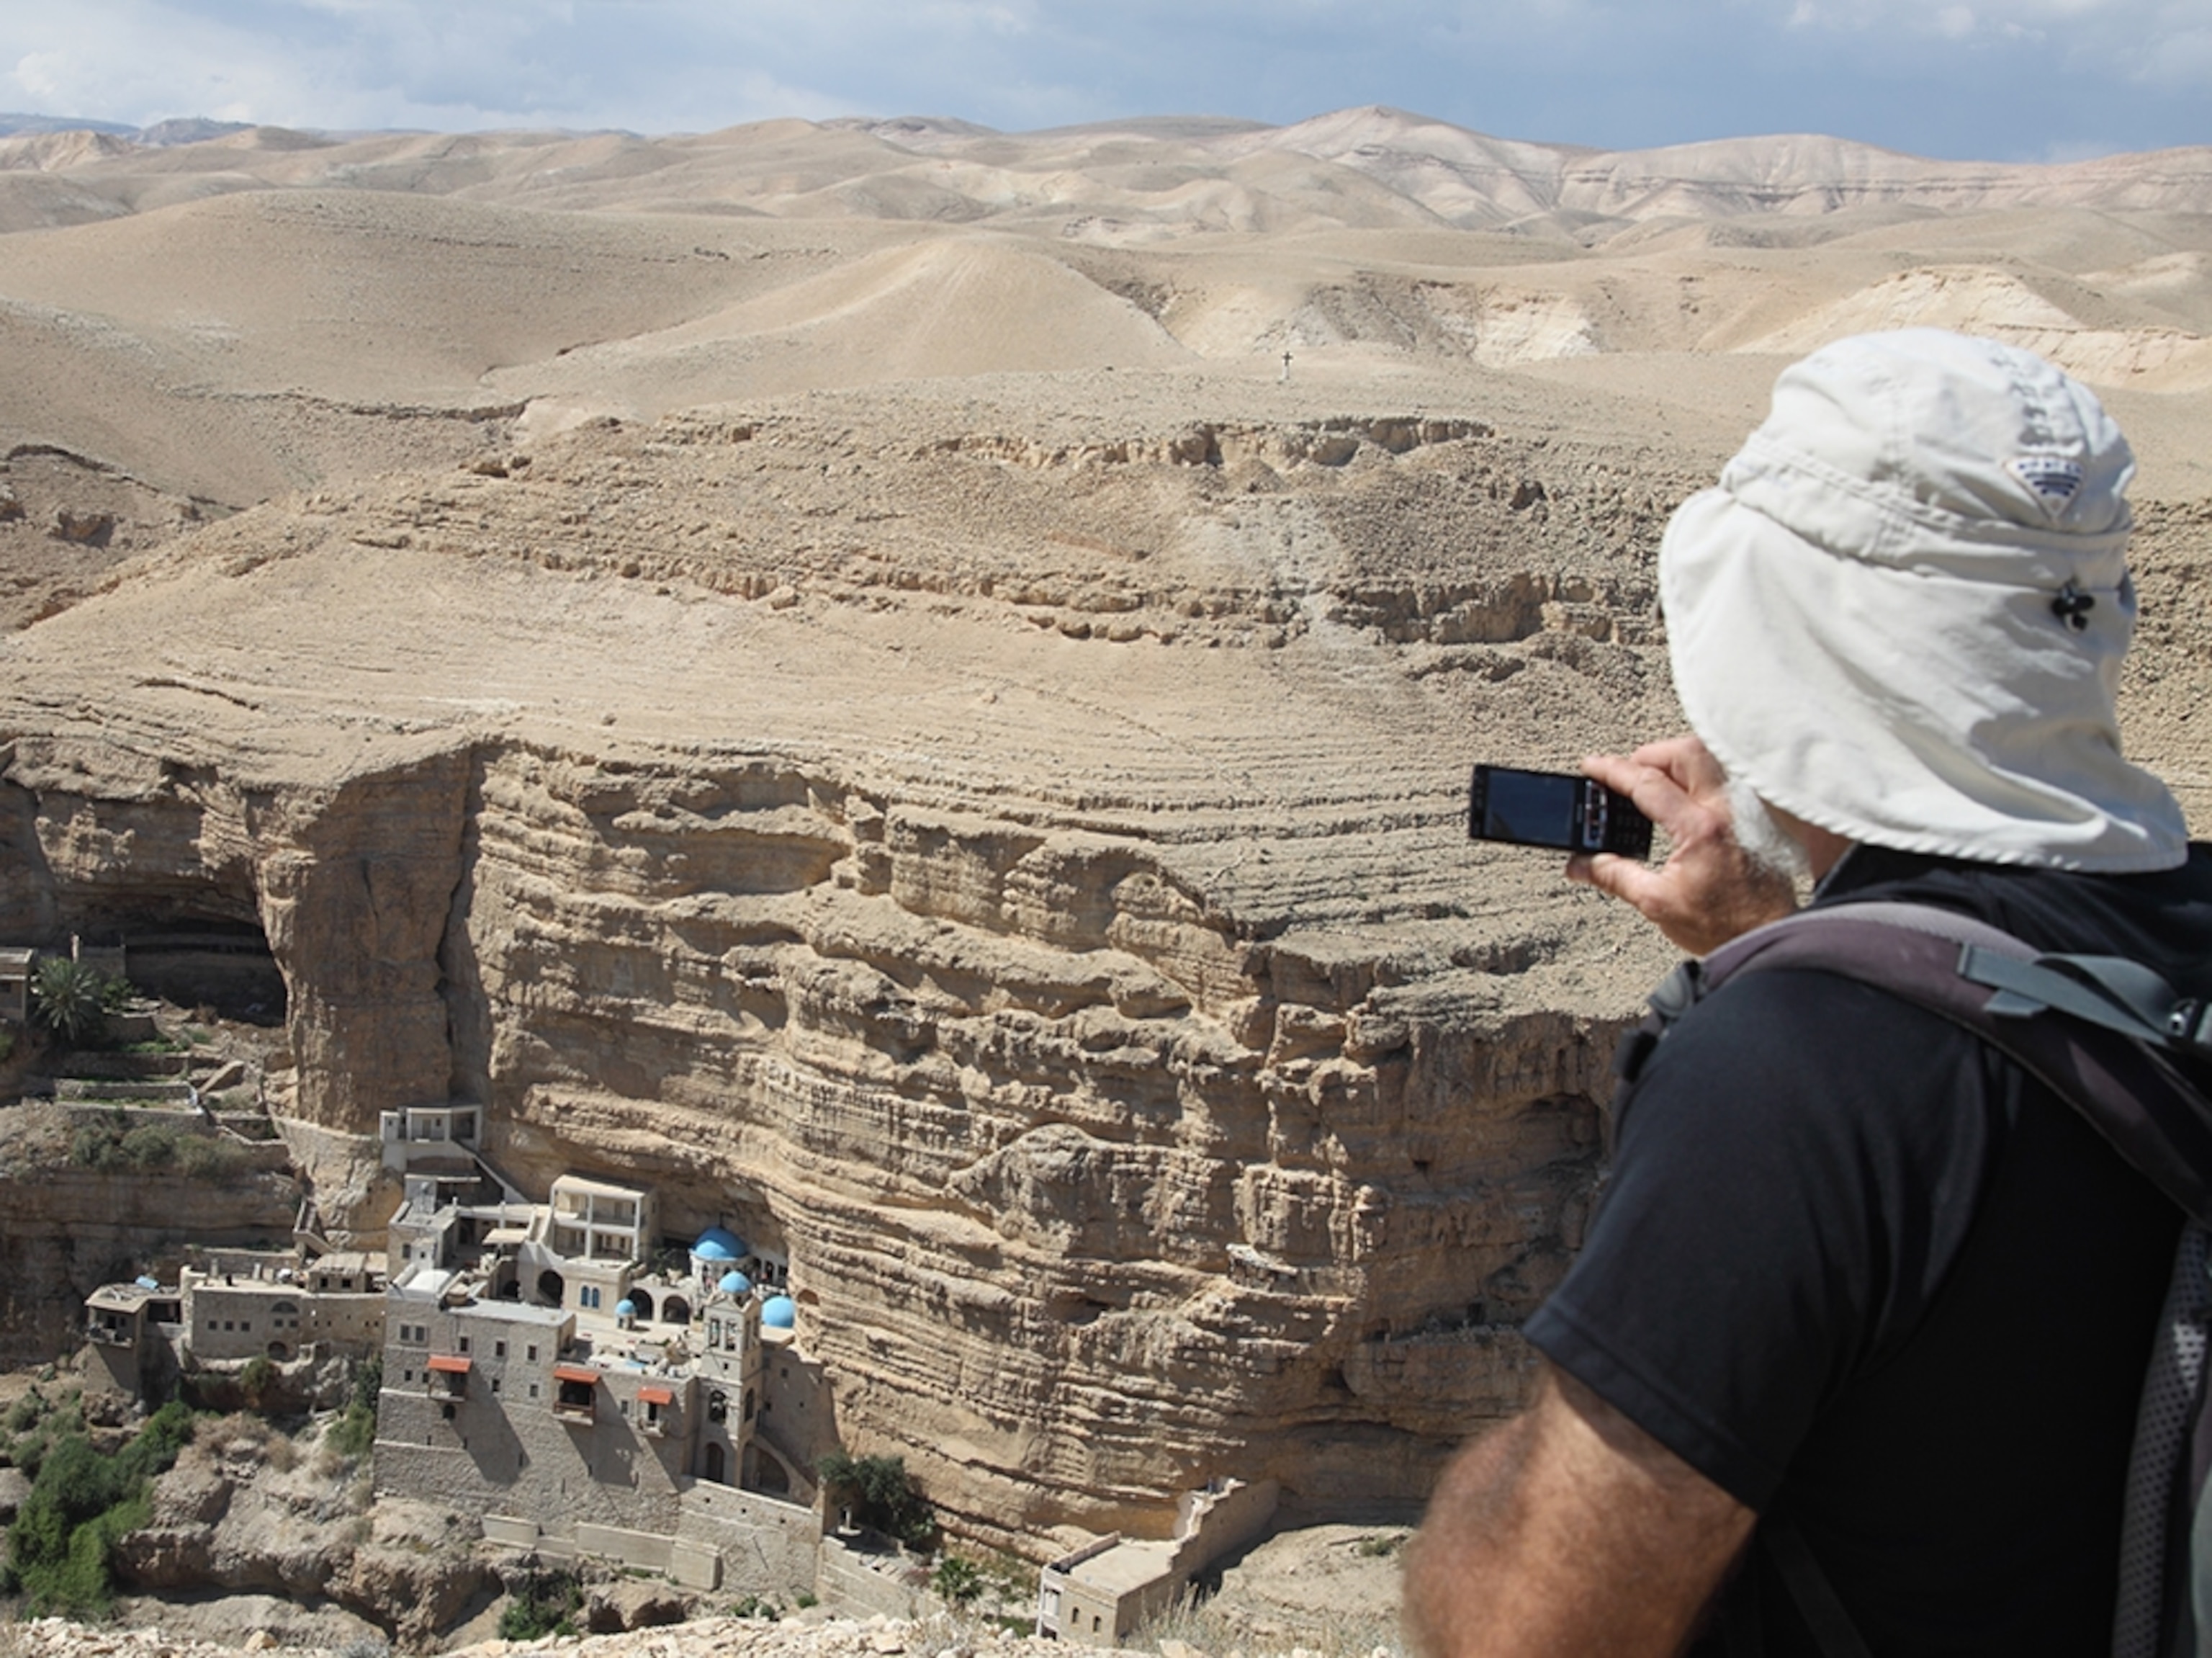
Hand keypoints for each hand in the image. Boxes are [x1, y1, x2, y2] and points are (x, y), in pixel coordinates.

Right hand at [1564, 735, 1798, 955]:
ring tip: (1653, 782)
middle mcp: (1725, 810)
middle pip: (1684, 753)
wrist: (1766, 936)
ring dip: (1675, 762)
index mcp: (1698, 829)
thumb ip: (1614, 876)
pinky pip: (1724, 777)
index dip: (1613, 770)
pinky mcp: (1754, 817)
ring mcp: (1743, 810)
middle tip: (1626, 774)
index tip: (1591, 766)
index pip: (1648, 783)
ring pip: (1708, 759)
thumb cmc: (1721, 925)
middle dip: (1648, 755)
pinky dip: (1697, 775)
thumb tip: (1579, 864)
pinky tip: (1684, 795)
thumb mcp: (1656, 902)